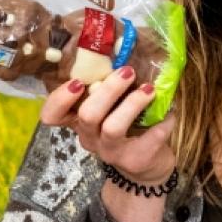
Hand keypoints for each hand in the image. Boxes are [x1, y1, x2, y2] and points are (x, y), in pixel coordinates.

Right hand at [40, 65, 176, 185]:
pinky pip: (149, 138)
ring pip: (113, 128)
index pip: (52, 115)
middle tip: (128, 71)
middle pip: (87, 115)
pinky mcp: (134, 161)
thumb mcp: (111, 110)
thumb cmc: (126, 129)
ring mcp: (110, 152)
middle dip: (108, 90)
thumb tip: (124, 51)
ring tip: (149, 89)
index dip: (59, 99)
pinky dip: (162, 121)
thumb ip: (108, 90)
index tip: (76, 82)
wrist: (145, 170)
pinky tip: (169, 114)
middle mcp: (89, 137)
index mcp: (79, 121)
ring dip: (132, 103)